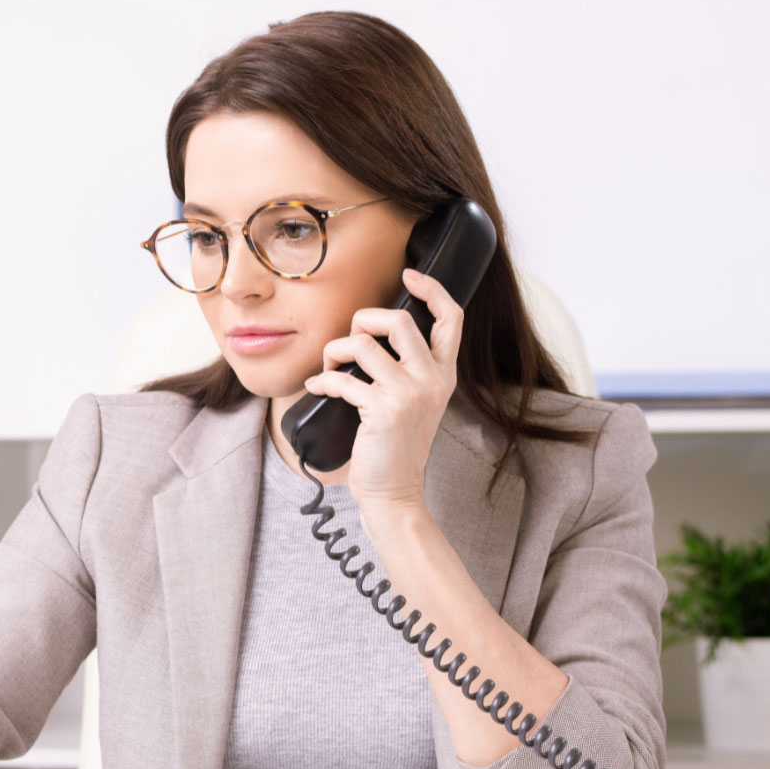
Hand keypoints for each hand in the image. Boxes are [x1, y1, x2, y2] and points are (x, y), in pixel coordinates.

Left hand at [303, 267, 462, 510]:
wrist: (394, 492)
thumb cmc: (394, 446)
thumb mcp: (415, 402)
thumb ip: (406, 369)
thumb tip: (369, 335)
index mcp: (443, 374)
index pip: (452, 317)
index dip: (432, 289)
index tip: (409, 276)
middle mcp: (432, 379)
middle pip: (398, 320)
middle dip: (361, 320)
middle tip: (347, 343)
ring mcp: (409, 394)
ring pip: (363, 344)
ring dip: (335, 351)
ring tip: (328, 368)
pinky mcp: (383, 410)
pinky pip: (341, 378)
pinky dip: (322, 380)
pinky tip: (317, 389)